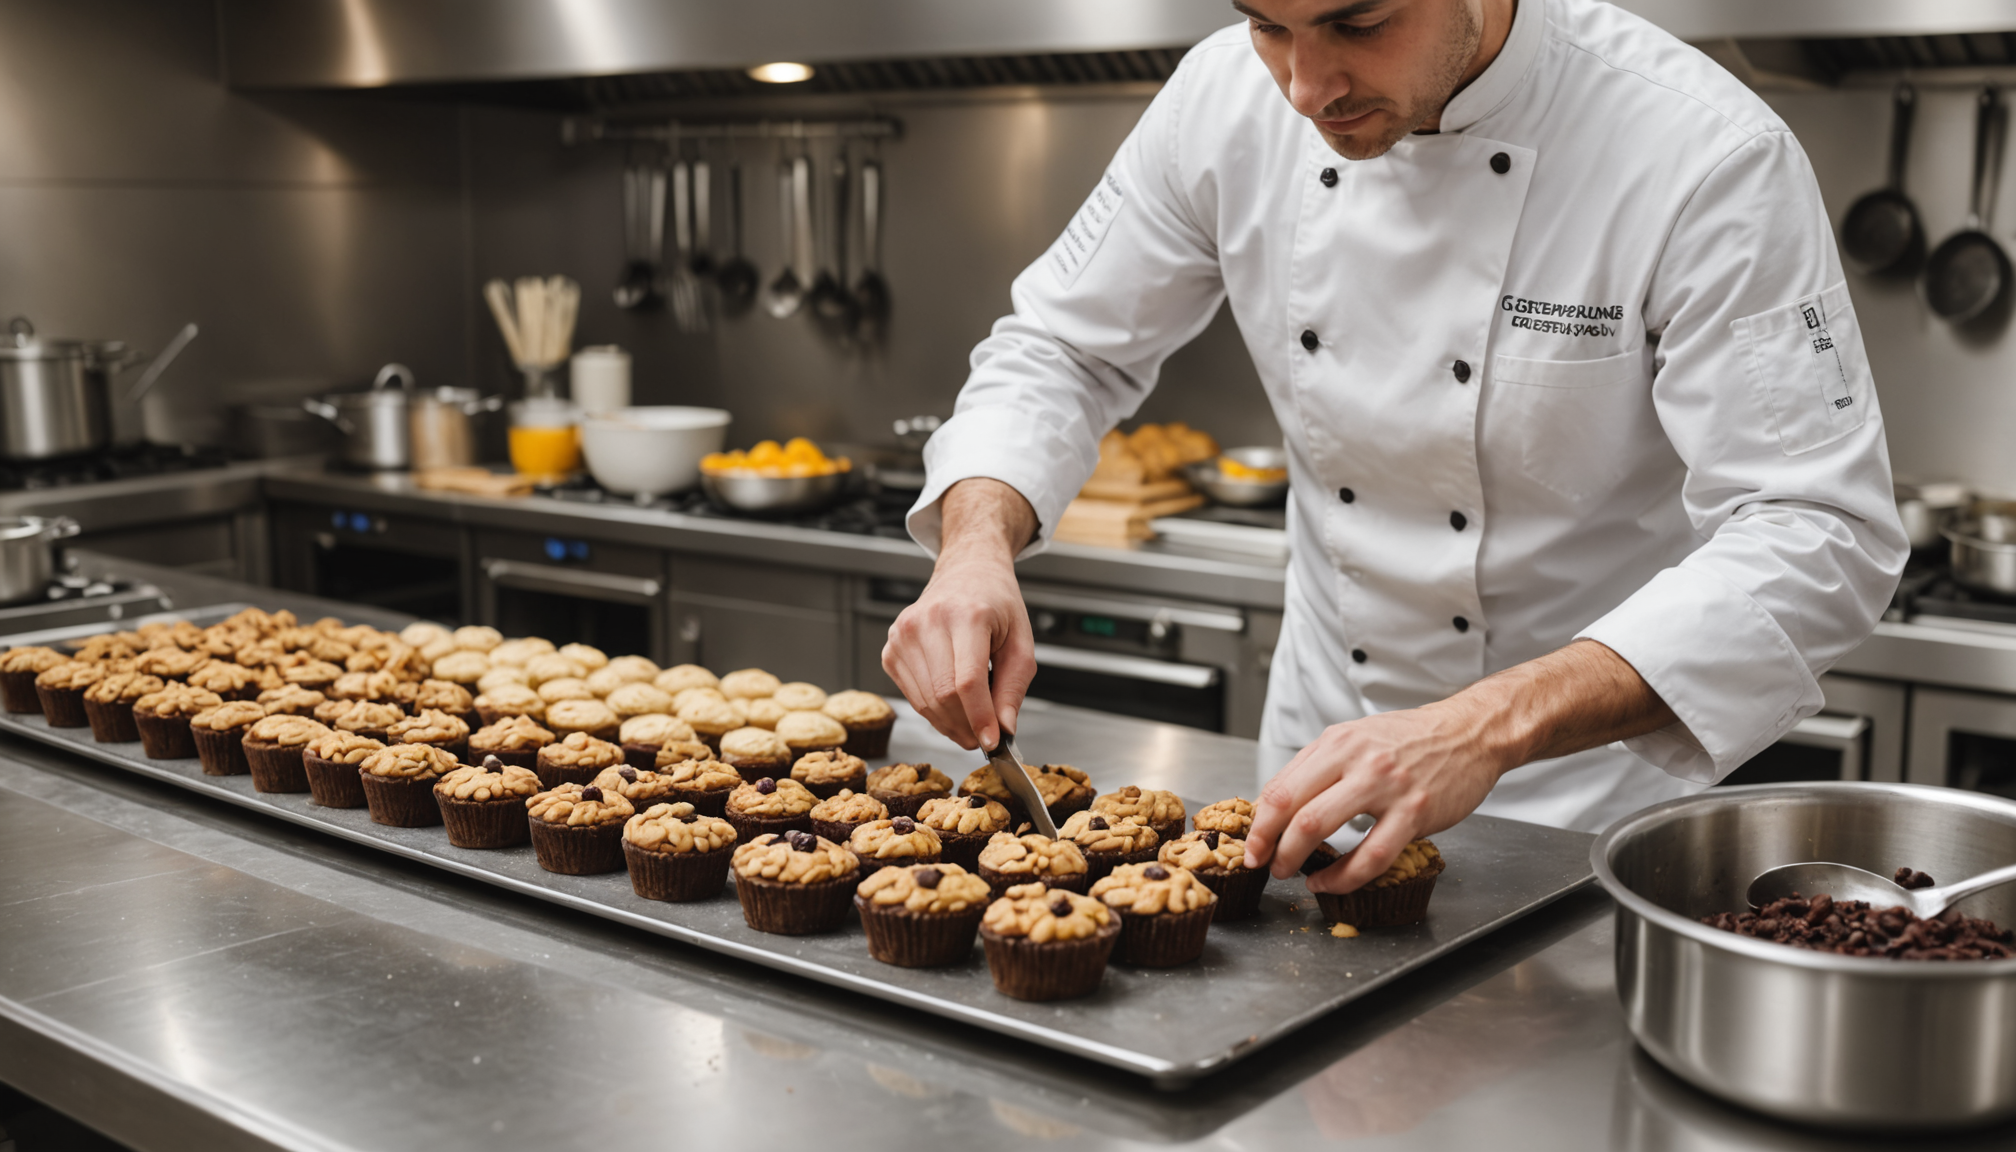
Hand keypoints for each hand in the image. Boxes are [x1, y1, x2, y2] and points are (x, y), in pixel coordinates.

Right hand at [882, 479, 1038, 750]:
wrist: (967, 571)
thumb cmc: (996, 603)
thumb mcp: (1021, 641)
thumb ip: (1013, 688)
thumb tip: (1005, 729)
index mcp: (967, 615)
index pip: (967, 681)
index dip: (979, 718)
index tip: (993, 743)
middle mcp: (928, 621)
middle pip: (943, 695)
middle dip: (967, 726)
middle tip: (985, 738)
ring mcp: (903, 634)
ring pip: (925, 701)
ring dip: (950, 724)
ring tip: (972, 724)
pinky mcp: (891, 649)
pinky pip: (912, 696)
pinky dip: (934, 711)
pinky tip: (951, 704)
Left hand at [1242, 639, 1676, 893]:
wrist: (1469, 734)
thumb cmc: (1411, 740)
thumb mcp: (1357, 739)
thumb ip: (1321, 768)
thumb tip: (1280, 806)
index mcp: (1337, 741)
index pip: (1281, 785)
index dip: (1260, 822)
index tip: (1252, 845)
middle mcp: (1356, 759)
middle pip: (1293, 807)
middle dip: (1270, 844)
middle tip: (1266, 865)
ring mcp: (1386, 785)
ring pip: (1322, 828)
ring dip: (1298, 859)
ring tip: (1294, 874)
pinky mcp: (1414, 811)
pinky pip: (1371, 855)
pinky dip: (1343, 876)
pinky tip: (1331, 882)